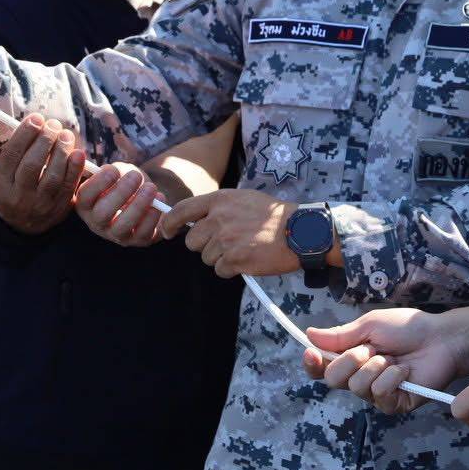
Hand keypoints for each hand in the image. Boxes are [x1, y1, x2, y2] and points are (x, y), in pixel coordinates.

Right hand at [0, 114, 84, 233]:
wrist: (24, 225)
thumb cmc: (14, 189)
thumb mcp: (3, 176)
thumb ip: (13, 154)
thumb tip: (31, 123)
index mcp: (0, 185)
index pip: (11, 155)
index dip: (24, 134)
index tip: (36, 118)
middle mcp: (18, 196)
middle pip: (32, 165)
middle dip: (44, 140)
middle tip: (53, 124)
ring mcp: (39, 204)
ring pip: (51, 176)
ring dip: (61, 151)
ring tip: (65, 134)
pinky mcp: (58, 208)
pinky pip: (68, 187)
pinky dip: (75, 169)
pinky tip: (78, 152)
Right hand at [74, 163, 164, 246]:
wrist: (148, 199)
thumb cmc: (127, 183)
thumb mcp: (118, 173)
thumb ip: (111, 170)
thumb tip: (102, 165)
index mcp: (87, 204)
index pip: (84, 196)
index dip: (97, 183)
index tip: (112, 170)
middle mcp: (98, 223)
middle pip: (102, 213)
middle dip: (120, 193)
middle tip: (135, 176)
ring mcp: (117, 235)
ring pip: (122, 226)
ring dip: (138, 205)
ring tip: (150, 187)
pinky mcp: (138, 240)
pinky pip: (143, 233)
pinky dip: (152, 215)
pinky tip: (160, 197)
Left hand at [161, 188, 297, 277]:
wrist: (302, 231)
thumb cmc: (276, 216)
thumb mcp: (245, 199)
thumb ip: (220, 208)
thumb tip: (196, 222)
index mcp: (221, 200)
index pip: (182, 210)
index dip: (169, 223)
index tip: (166, 231)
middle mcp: (219, 218)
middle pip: (193, 242)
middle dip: (205, 246)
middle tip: (228, 243)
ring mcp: (226, 239)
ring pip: (207, 258)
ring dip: (222, 258)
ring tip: (245, 249)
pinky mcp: (234, 259)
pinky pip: (221, 270)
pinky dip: (233, 269)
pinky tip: (250, 258)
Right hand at [304, 309, 461, 413]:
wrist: (441, 338)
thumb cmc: (408, 329)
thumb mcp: (370, 325)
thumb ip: (340, 335)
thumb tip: (309, 334)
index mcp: (352, 358)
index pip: (322, 368)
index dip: (313, 364)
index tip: (310, 353)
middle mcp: (360, 378)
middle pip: (334, 379)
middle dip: (351, 359)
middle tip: (371, 348)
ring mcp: (376, 393)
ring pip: (357, 387)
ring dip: (376, 366)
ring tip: (394, 358)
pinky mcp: (394, 404)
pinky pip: (380, 395)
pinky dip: (392, 378)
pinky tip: (405, 371)